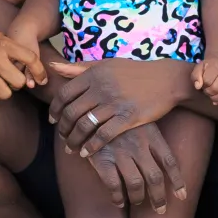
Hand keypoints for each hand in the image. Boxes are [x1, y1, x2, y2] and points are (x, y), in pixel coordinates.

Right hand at [0, 27, 45, 104]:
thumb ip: (10, 47)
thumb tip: (28, 62)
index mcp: (4, 44)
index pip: (31, 59)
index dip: (39, 71)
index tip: (41, 79)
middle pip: (19, 82)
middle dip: (17, 84)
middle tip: (9, 80)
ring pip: (6, 94)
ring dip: (4, 92)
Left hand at [48, 57, 186, 153]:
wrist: (165, 80)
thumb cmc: (134, 72)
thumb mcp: (106, 64)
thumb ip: (79, 67)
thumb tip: (53, 65)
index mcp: (94, 74)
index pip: (65, 94)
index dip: (55, 109)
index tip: (53, 119)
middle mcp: (101, 88)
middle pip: (72, 112)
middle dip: (63, 128)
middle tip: (61, 137)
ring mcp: (114, 103)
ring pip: (85, 126)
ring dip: (74, 140)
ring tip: (71, 148)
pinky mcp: (128, 117)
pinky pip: (103, 135)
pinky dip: (91, 146)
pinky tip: (86, 153)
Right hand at [85, 124, 186, 213]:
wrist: (90, 109)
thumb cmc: (118, 115)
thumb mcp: (139, 119)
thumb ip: (150, 136)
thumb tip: (163, 160)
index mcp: (151, 134)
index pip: (169, 161)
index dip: (177, 181)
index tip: (181, 196)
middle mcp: (138, 144)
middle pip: (154, 177)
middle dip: (158, 197)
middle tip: (160, 209)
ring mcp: (120, 152)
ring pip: (136, 184)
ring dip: (138, 198)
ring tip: (137, 201)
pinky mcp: (103, 158)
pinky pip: (114, 185)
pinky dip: (118, 197)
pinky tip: (119, 202)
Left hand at [192, 58, 217, 105]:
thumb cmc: (208, 68)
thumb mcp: (199, 68)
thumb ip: (196, 76)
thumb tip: (198, 87)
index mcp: (217, 65)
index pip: (207, 80)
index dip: (203, 85)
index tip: (203, 83)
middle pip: (216, 89)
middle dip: (208, 92)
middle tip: (206, 89)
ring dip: (214, 98)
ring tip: (211, 94)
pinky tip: (216, 100)